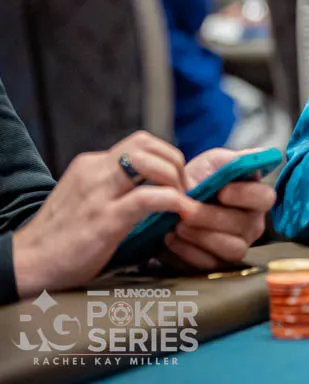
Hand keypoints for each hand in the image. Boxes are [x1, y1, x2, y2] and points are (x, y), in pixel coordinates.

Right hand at [12, 131, 199, 297]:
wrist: (27, 263)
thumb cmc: (61, 236)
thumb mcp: (85, 197)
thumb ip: (113, 185)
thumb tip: (153, 185)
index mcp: (90, 166)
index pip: (140, 143)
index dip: (166, 156)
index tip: (175, 178)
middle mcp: (94, 173)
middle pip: (146, 144)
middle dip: (175, 162)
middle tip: (183, 188)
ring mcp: (98, 195)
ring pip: (147, 162)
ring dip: (175, 179)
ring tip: (182, 200)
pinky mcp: (104, 220)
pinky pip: (148, 198)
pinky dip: (173, 201)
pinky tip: (181, 212)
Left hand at [162, 148, 276, 269]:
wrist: (171, 200)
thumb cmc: (198, 179)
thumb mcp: (214, 162)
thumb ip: (234, 160)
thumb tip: (257, 156)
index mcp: (256, 196)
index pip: (265, 198)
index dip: (245, 195)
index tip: (222, 191)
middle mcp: (253, 223)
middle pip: (244, 225)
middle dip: (211, 217)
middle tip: (186, 209)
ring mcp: (238, 244)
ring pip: (232, 249)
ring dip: (201, 236)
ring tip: (179, 224)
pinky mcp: (218, 262)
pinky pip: (210, 263)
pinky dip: (188, 250)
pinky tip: (173, 237)